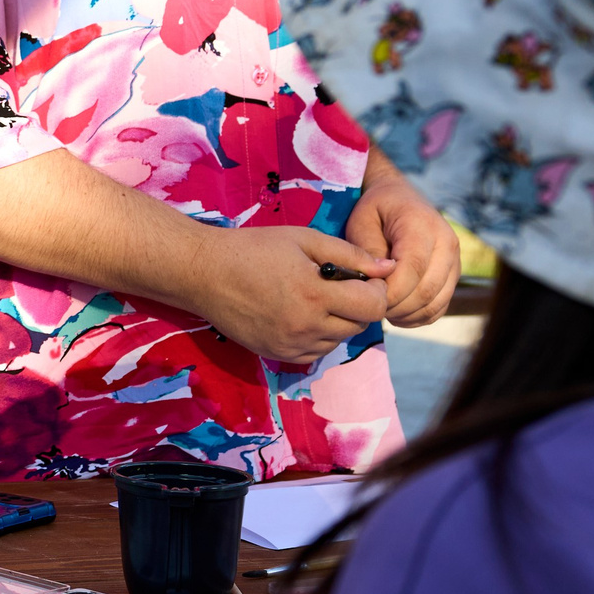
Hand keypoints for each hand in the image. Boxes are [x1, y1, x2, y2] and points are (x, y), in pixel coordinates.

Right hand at [179, 227, 393, 367]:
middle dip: (357, 304)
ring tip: (313, 297)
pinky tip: (299, 313)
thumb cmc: (254, 248)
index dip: (374, 290)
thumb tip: (389, 268)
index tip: (361, 277)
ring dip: (337, 321)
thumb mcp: (305, 239)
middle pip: (359, 325)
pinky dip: (317, 335)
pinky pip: (316, 351)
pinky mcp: (277, 354)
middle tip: (336, 284)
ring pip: (338, 340)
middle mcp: (306, 327)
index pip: (373, 306)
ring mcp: (291, 345)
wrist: (204, 274)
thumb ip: (351, 255)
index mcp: (315, 294)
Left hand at [347, 154, 459, 327]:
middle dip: (395, 306)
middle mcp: (447, 243)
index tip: (367, 296)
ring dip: (406, 315)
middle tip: (370, 306)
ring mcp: (454, 261)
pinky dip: (418, 317)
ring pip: (435, 303)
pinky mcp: (453, 276)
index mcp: (423, 226)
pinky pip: (440, 308)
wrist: (400, 198)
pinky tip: (396, 313)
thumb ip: (368, 251)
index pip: (413, 269)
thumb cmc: (376, 210)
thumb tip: (378, 282)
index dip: (390, 291)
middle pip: (426, 291)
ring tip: (381, 309)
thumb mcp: (361, 222)